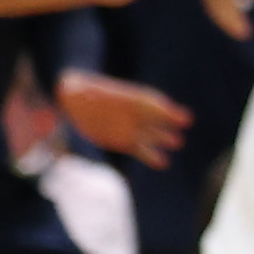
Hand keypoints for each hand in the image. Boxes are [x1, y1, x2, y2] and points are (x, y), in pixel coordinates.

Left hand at [55, 71, 190, 159]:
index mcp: (128, 98)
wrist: (78, 101)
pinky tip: (163, 163)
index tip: (183, 118)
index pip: (151, 104)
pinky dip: (151, 157)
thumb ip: (79, 92)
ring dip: (162, 140)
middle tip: (177, 136)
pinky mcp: (123, 142)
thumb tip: (70, 91)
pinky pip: (140, 150)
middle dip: (166, 127)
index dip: (166, 111)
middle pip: (154, 121)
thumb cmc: (82, 92)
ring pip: (150, 136)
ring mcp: (130, 129)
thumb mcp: (79, 89)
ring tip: (176, 144)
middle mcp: (133, 114)